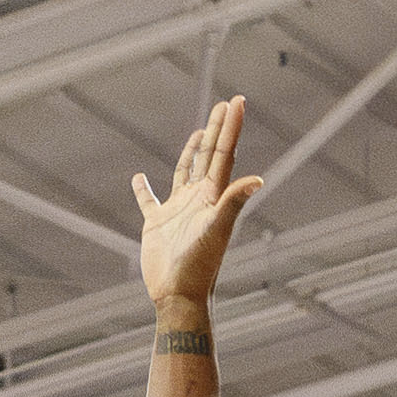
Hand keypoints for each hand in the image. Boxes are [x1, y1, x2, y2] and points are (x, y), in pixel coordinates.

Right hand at [132, 98, 265, 315]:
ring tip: (198, 133)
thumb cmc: (200, 266)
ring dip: (191, 153)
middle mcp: (198, 199)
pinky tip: (138, 178)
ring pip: (184, 173)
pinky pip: (149, 200)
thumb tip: (258, 179)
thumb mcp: (217, 230)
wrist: (178, 294)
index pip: (224, 154)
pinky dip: (143, 189)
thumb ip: (234, 202)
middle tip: (225, 105)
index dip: (231, 127)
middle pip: (209, 157)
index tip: (237, 101)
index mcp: (213, 196)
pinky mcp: (157, 223)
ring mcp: (177, 210)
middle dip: (216, 130)